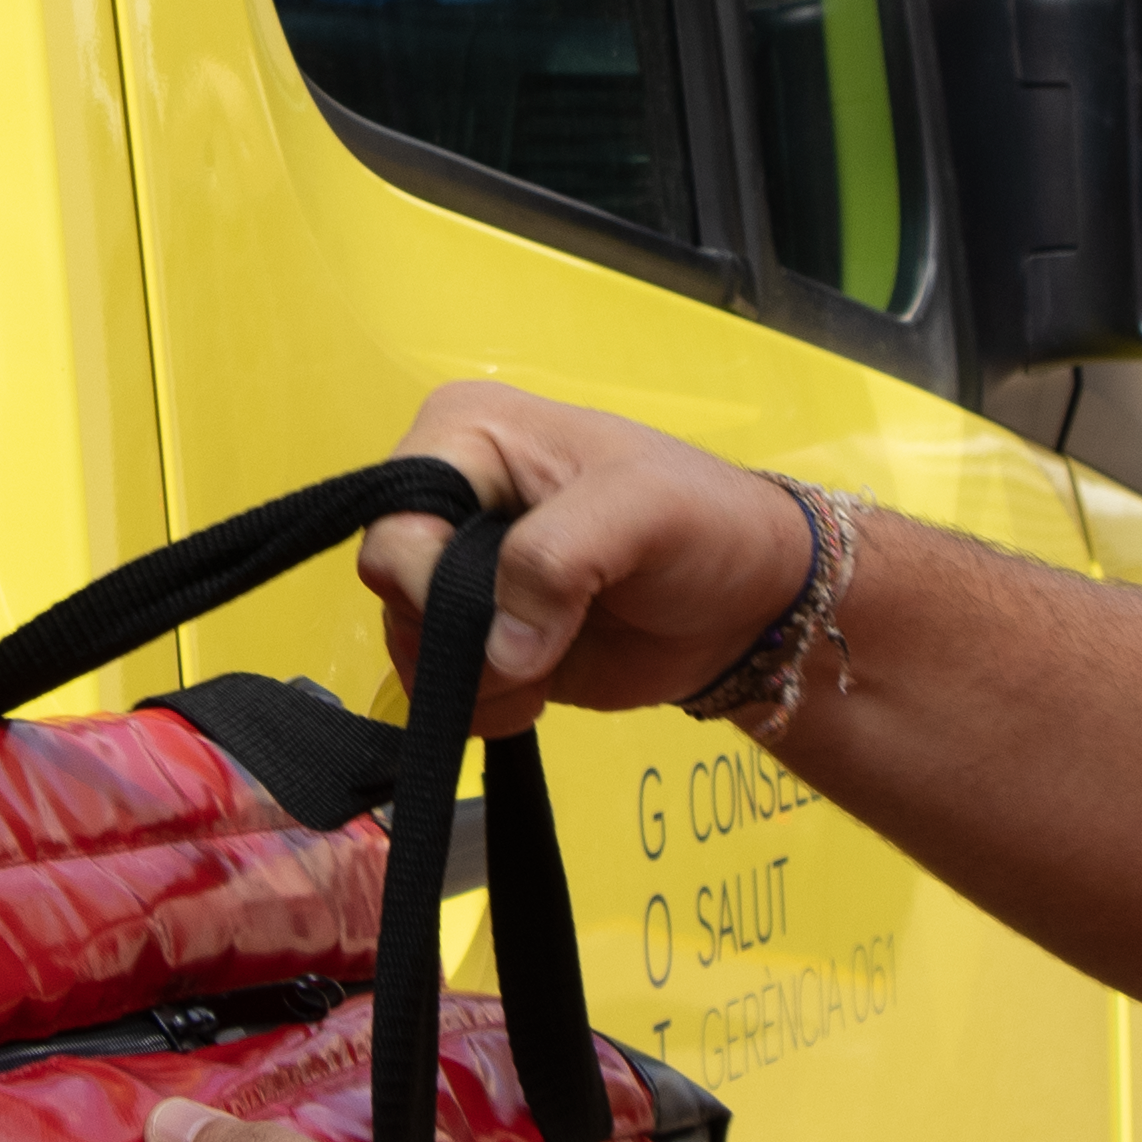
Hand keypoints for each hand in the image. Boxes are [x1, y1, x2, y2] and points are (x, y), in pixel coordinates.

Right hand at [363, 382, 815, 721]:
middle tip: (541, 642)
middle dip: (465, 637)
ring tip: (554, 660)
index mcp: (468, 435)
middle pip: (394, 592)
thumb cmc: (706, 524)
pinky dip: (490, 706)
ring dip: (482, 680)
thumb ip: (559, 557)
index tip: (508, 609)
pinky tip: (546, 685)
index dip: (434, 582)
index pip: (394, 521)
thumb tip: (501, 648)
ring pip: (410, 650)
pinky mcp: (479, 639)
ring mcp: (457, 574)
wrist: (747, 603)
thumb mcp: (644, 510)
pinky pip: (442, 692)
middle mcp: (449, 499)